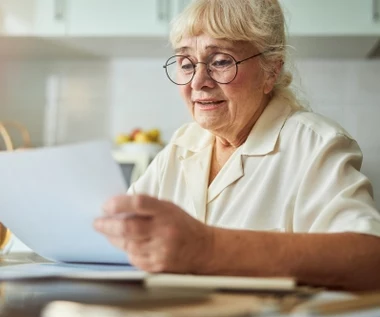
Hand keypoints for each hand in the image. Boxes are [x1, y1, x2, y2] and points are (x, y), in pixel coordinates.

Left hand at [93, 194, 214, 272]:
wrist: (203, 249)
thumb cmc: (183, 225)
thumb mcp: (168, 208)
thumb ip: (146, 206)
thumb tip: (117, 208)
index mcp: (166, 212)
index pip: (139, 203)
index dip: (119, 203)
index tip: (106, 206)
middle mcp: (164, 231)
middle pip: (128, 227)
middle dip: (107, 225)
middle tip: (97, 222)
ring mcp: (161, 250)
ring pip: (127, 245)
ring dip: (113, 238)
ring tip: (109, 232)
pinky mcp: (157, 266)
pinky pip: (133, 258)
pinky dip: (127, 250)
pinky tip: (128, 244)